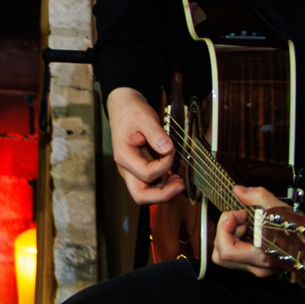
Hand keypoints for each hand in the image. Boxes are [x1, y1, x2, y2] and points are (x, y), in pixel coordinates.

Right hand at [107, 87, 182, 205]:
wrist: (124, 109)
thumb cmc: (132, 113)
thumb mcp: (144, 118)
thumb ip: (155, 134)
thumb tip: (167, 149)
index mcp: (124, 156)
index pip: (146, 173)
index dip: (164, 165)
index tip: (172, 149)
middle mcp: (126, 168)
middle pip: (140, 195)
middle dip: (162, 195)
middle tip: (180, 185)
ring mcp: (132, 171)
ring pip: (146, 194)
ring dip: (164, 193)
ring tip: (180, 181)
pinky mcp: (140, 169)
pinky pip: (151, 185)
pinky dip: (164, 186)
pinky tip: (174, 177)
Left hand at [212, 184, 304, 277]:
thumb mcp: (281, 208)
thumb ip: (257, 196)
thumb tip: (237, 190)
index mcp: (262, 257)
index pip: (225, 251)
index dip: (224, 229)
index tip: (237, 214)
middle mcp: (258, 267)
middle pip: (221, 255)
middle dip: (224, 232)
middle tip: (240, 218)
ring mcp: (259, 268)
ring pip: (227, 255)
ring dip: (231, 235)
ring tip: (248, 221)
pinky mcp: (260, 264)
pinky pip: (238, 253)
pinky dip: (239, 239)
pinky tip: (254, 228)